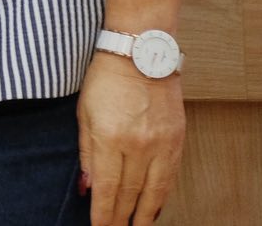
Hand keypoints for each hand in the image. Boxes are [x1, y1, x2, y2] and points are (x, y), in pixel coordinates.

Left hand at [79, 52, 184, 225]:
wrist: (142, 53)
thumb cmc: (105, 79)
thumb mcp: (84, 112)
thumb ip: (86, 151)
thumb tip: (86, 187)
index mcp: (110, 137)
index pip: (107, 187)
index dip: (103, 213)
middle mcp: (138, 145)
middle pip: (131, 193)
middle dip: (122, 218)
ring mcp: (161, 143)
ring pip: (155, 190)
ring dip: (145, 214)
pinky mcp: (178, 139)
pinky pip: (170, 176)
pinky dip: (162, 195)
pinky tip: (154, 207)